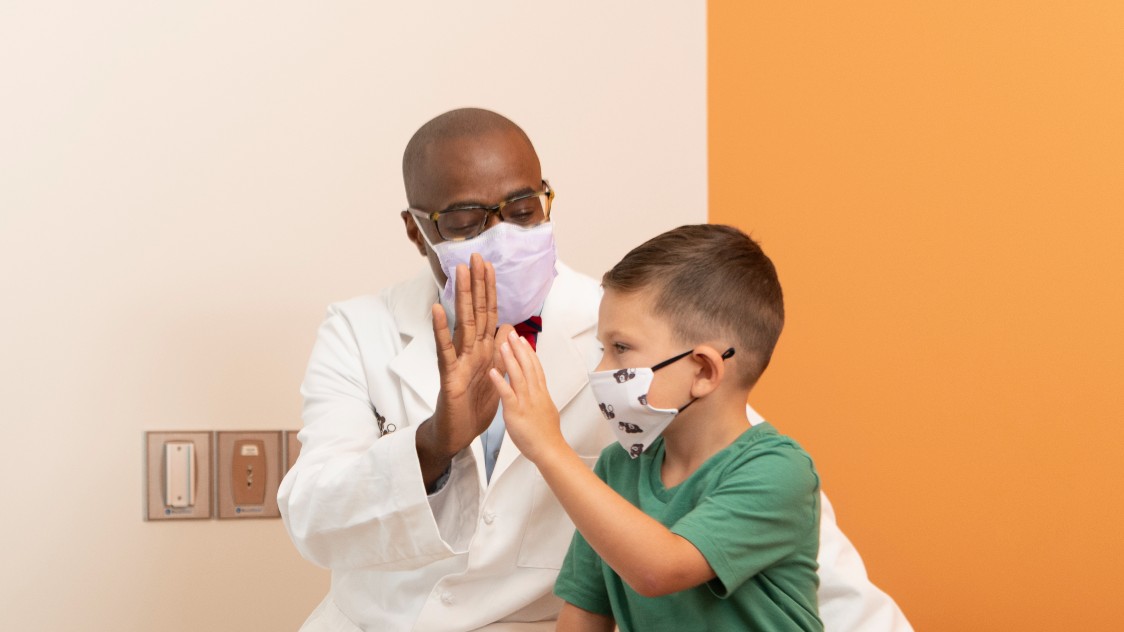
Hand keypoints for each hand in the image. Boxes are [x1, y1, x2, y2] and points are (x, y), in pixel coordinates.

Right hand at [417, 254, 513, 485]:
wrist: (458, 434)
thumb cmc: (474, 406)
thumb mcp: (495, 375)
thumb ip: (500, 350)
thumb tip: (508, 325)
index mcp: (484, 349)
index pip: (489, 313)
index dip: (490, 290)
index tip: (489, 265)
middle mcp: (470, 349)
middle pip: (476, 311)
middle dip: (477, 283)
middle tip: (475, 255)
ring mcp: (458, 359)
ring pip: (462, 323)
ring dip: (461, 296)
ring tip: (459, 272)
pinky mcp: (448, 374)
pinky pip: (444, 349)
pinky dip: (441, 329)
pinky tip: (437, 309)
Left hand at [489, 329, 565, 463]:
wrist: (549, 450)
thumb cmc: (547, 434)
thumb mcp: (546, 409)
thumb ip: (539, 397)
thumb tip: (538, 390)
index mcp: (541, 393)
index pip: (535, 367)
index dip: (529, 352)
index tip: (523, 339)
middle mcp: (535, 393)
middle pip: (528, 366)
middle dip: (519, 348)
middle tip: (511, 333)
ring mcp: (526, 402)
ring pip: (518, 376)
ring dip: (510, 359)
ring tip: (502, 344)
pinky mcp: (516, 412)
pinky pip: (507, 394)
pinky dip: (500, 382)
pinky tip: (492, 371)